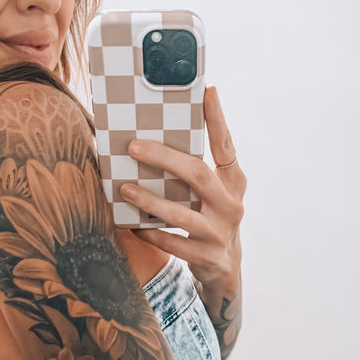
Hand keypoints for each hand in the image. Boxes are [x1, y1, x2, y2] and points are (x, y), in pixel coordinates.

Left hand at [120, 85, 245, 295]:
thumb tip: (157, 138)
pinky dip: (150, 234)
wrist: (225, 268)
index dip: (218, 120)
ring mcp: (218, 233)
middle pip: (197, 174)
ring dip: (149, 200)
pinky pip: (172, 243)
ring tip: (125, 188)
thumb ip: (198, 169)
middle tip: (134, 147)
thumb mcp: (215, 193)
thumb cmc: (212, 219)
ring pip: (180, 214)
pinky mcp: (204, 256)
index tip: (208, 91)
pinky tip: (133, 226)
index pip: (225, 146)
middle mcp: (230, 206)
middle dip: (164, 158)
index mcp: (234, 183)